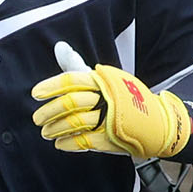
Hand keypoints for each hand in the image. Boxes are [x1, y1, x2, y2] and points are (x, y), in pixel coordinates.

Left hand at [32, 42, 190, 160]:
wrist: (157, 123)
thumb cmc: (126, 98)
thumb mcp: (105, 78)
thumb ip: (78, 66)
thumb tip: (59, 47)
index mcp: (104, 80)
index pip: (72, 80)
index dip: (51, 87)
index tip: (35, 94)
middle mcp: (107, 97)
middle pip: (70, 103)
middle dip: (49, 112)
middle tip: (37, 119)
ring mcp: (110, 118)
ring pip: (74, 122)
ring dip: (55, 129)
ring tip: (47, 133)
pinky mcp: (111, 138)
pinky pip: (82, 141)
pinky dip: (67, 143)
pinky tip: (60, 143)